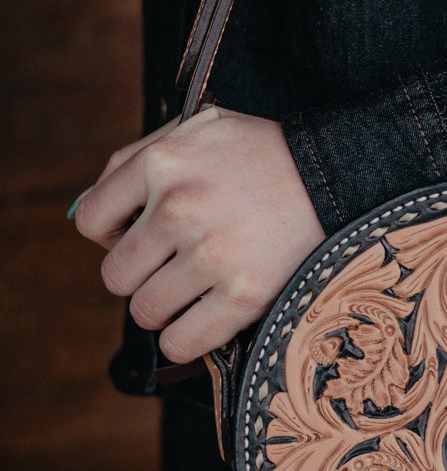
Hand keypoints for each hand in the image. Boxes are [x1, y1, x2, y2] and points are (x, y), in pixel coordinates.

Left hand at [72, 104, 324, 363]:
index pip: (92, 221)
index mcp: (162, 162)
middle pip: (115, 275)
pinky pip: (180, 343)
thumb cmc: (264, 153)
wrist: (337, 173)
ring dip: (165, 307)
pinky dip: (185, 339)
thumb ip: (136, 158)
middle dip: (140, 275)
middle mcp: (179, 207)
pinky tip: (205, 318)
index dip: (111, 236)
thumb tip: (85, 212)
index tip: (141, 237)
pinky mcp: (243, 295)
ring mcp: (211, 254)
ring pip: (144, 312)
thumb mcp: (199, 128)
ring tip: (195, 289)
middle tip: (174, 265)